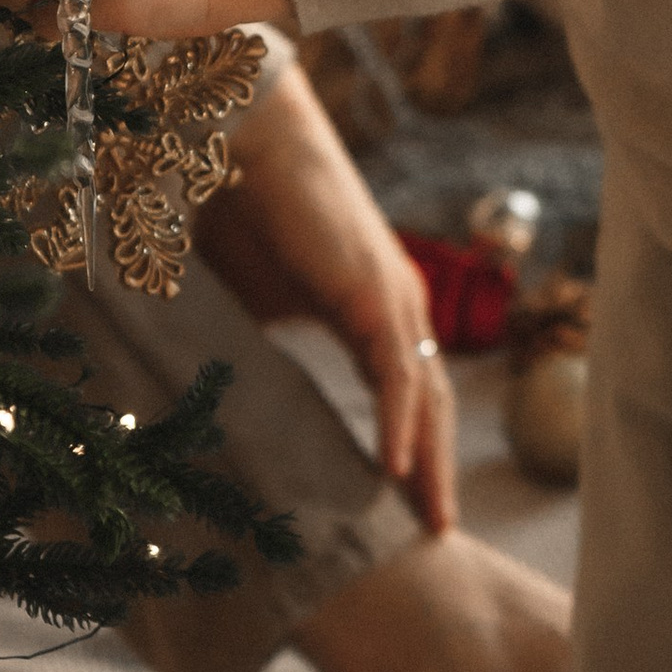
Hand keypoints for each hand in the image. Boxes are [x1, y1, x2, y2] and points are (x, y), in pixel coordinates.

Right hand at [194, 64, 456, 531]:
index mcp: (372, 308)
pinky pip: (395, 372)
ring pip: (424, 395)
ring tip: (427, 518)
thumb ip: (262, 347)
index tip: (405, 503)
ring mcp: (393, 297)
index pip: (406, 392)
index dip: (412, 448)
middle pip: (430, 402)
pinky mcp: (375, 291)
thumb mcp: (253, 301)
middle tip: (433, 530)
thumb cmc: (242, 210)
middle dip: (435, 468)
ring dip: (428, 461)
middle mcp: (396, 305)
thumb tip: (236, 401)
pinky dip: (397, 424)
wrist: (245, 141)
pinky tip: (393, 470)